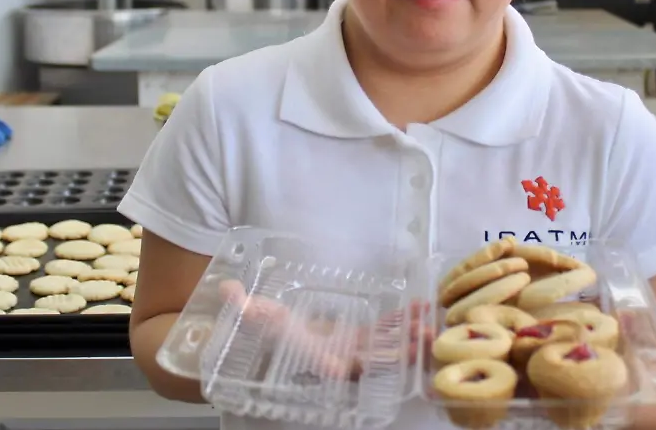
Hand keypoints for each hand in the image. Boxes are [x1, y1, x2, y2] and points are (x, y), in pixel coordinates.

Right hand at [217, 280, 431, 379]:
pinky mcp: (365, 339)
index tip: (374, 359)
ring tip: (429, 320)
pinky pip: (388, 333)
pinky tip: (421, 307)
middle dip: (399, 353)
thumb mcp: (259, 318)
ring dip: (409, 337)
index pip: (336, 366)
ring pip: (388, 348)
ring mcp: (356, 351)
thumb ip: (246, 308)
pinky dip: (404, 322)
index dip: (357, 365)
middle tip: (422, 337)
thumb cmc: (271, 330)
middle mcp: (341, 360)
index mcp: (318, 358)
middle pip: (374, 362)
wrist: (284, 337)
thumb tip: (226, 289)